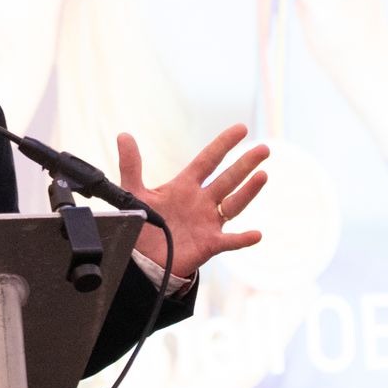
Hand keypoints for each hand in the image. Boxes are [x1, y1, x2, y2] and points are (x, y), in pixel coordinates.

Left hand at [117, 124, 268, 278]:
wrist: (144, 258)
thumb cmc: (144, 223)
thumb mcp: (134, 192)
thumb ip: (130, 165)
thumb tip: (124, 135)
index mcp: (185, 186)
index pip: (208, 160)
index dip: (224, 144)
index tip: (241, 129)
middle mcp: (201, 201)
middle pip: (228, 178)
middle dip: (245, 164)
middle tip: (263, 149)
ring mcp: (208, 222)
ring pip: (233, 204)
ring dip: (248, 191)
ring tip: (263, 175)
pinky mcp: (209, 244)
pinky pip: (230, 241)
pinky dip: (243, 239)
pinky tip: (256, 234)